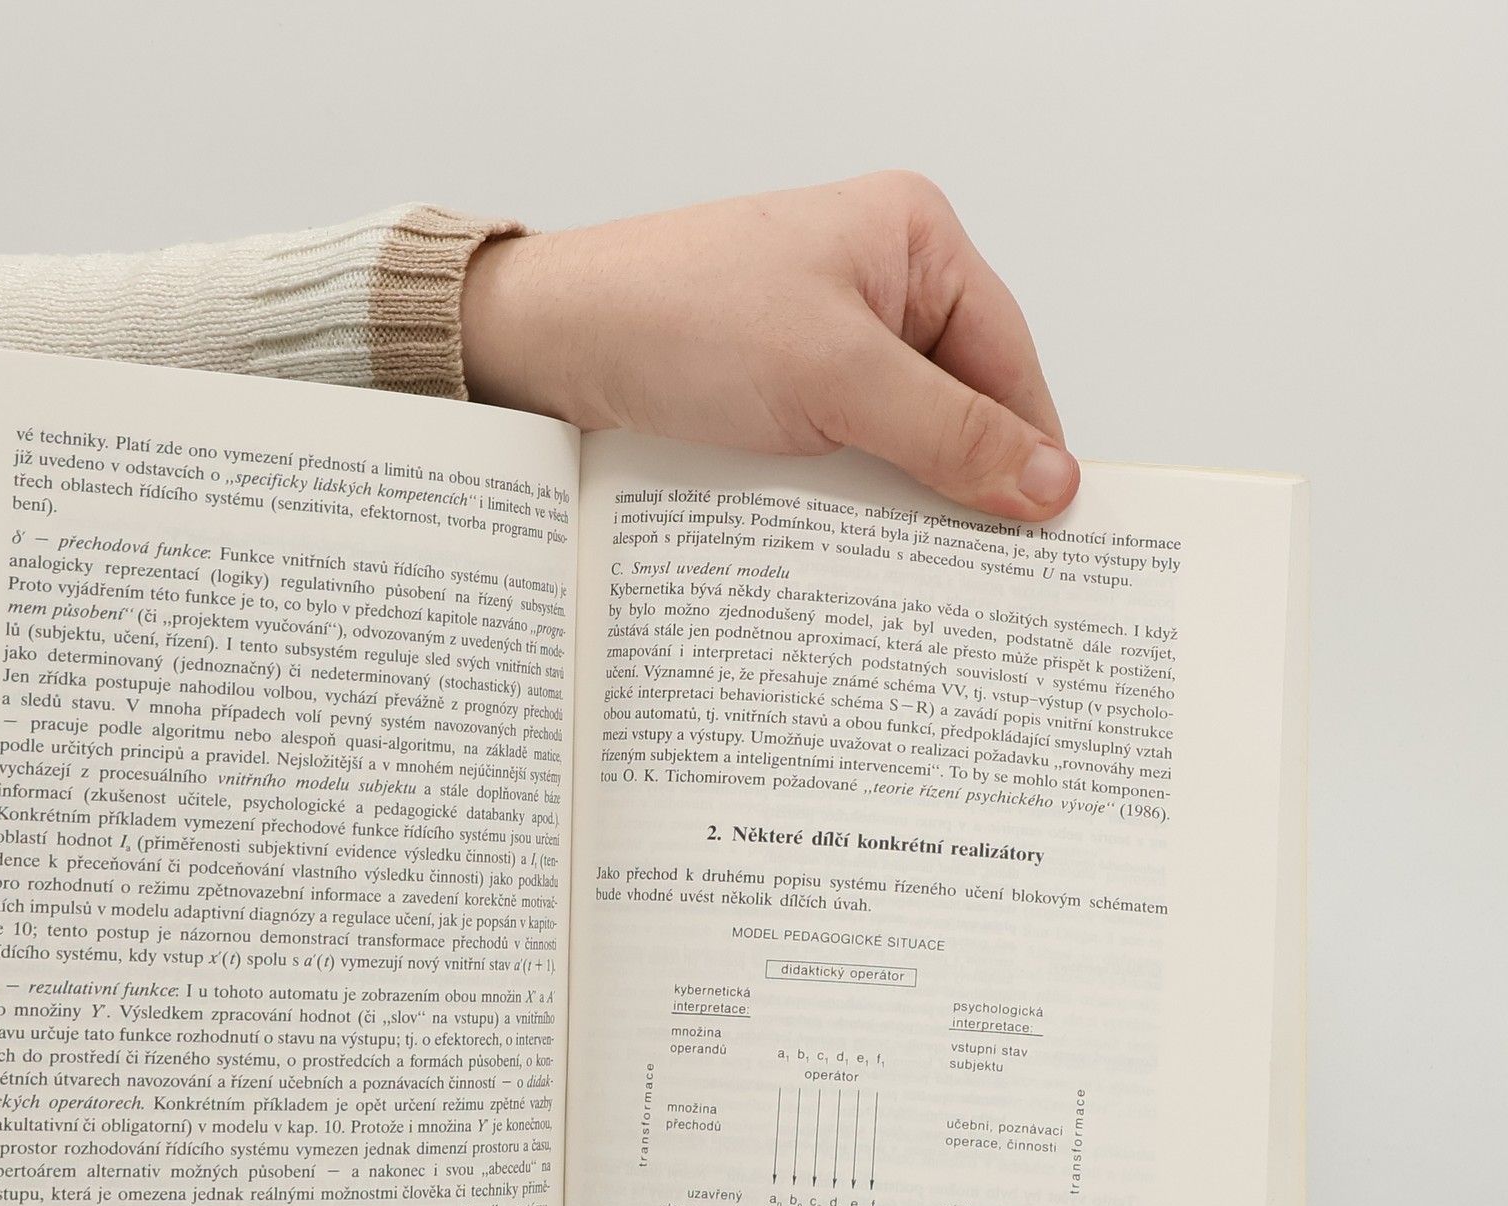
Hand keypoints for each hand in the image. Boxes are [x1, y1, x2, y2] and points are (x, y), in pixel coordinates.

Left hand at [462, 171, 1077, 521]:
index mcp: (913, 240)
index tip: (1049, 535)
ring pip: (897, 439)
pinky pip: (841, 454)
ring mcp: (822, 338)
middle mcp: (876, 283)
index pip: (1007, 360)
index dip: (1029, 450)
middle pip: (958, 404)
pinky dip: (847, 501)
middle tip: (985, 575)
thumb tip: (1049, 485)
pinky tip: (849, 551)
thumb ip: (948, 434)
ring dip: (899, 502)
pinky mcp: (776, 390)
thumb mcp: (835, 378)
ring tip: (917, 576)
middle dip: (963, 484)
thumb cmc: (676, 318)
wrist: (545, 343)